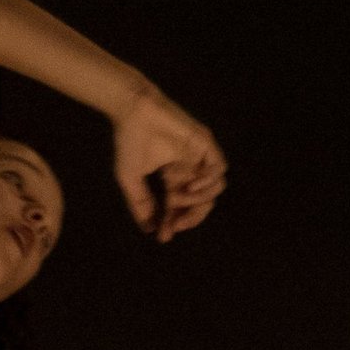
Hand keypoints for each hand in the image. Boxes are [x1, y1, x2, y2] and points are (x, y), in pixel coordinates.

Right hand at [110, 82, 226, 240]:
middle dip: (190, 218)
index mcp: (173, 176)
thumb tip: (149, 229)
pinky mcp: (205, 143)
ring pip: (214, 190)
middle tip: (175, 225)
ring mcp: (199, 156)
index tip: (164, 237)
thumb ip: (141, 204)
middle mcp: (189, 169)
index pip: (179, 206)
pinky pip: (219, 170)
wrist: (132, 112)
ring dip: (197, 202)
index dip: (173, 222)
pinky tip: (191, 186)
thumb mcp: (131, 180)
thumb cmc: (129, 141)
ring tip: (178, 198)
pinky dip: (208, 183)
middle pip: (201, 203)